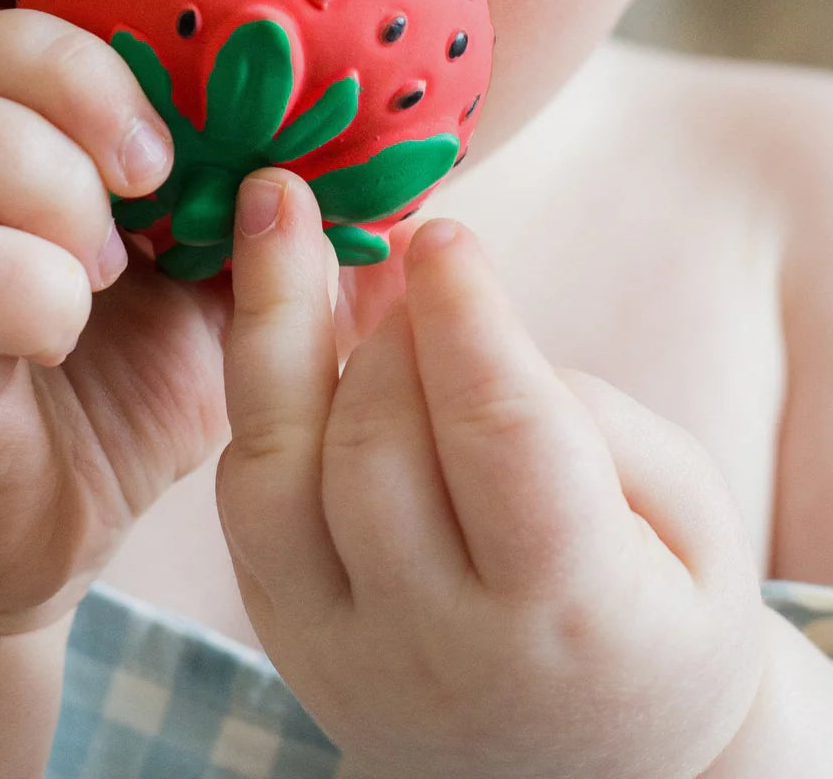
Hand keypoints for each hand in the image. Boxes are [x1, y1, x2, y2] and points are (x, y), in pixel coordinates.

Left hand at [217, 169, 765, 778]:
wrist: (578, 765)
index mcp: (570, 615)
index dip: (466, 322)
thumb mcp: (687, 522)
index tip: (443, 233)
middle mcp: (436, 642)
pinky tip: (285, 323)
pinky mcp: (285, 632)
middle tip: (395, 244)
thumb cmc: (653, 618)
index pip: (503, 442)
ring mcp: (341, 646)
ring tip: (272, 213)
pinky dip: (264, 400)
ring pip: (272, 471)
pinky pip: (248, 498)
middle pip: (373, 448)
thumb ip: (584, 419)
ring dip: (271, 327)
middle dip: (382, 326)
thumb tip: (450, 321)